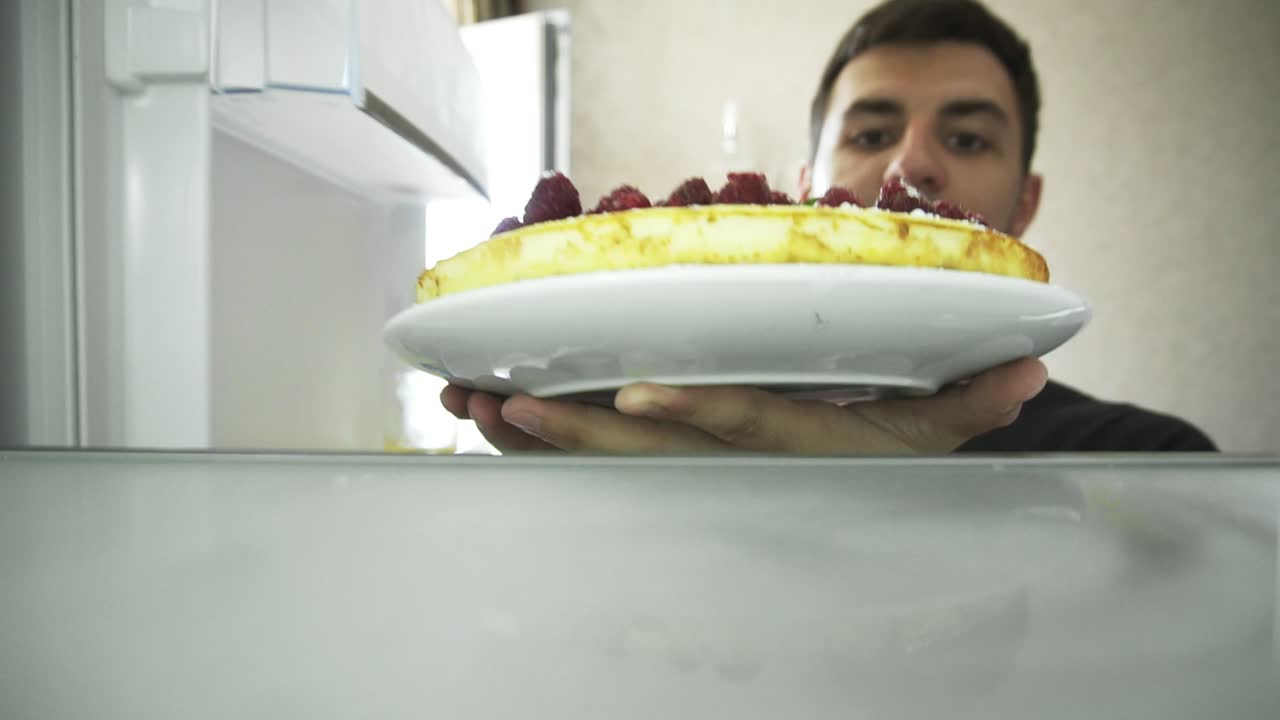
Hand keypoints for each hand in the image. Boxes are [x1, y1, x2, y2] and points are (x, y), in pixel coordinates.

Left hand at [440, 357, 1047, 454]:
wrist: (860, 525)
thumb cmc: (893, 467)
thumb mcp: (939, 435)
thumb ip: (971, 402)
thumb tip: (1027, 369)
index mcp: (794, 449)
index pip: (738, 427)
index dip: (686, 414)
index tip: (630, 397)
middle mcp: (735, 468)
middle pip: (646, 456)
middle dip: (571, 434)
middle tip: (498, 402)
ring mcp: (698, 473)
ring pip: (609, 466)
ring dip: (537, 441)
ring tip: (469, 405)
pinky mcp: (673, 469)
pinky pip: (600, 465)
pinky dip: (545, 444)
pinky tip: (493, 420)